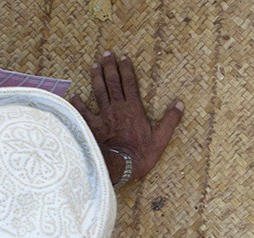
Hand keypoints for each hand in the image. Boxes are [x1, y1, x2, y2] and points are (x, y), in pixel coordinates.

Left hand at [69, 51, 183, 181]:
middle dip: (110, 67)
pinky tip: (74, 96)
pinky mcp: (93, 126)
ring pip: (98, 92)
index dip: (127, 69)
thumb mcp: (161, 139)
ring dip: (96, 77)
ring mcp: (103, 116)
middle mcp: (117, 108)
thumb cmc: (140, 154)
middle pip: (112, 83)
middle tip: (107, 54)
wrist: (120, 167)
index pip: (130, 83)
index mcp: (134, 109)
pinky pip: (84, 112)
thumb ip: (170, 120)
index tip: (124, 58)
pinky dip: (78, 103)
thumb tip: (180, 103)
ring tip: (94, 65)